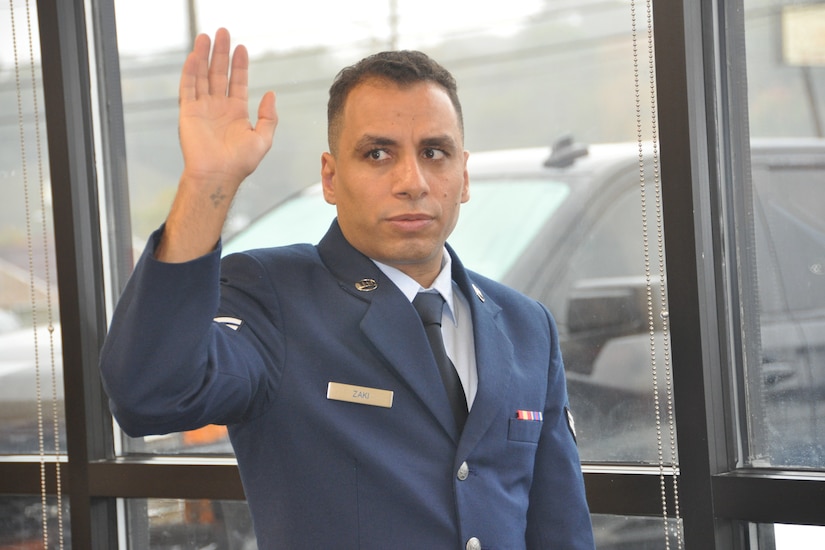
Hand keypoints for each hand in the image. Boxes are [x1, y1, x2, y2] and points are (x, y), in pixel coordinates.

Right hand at [178, 27, 277, 192]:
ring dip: (204, 56)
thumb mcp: (263, 139)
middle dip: (221, 53)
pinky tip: (195, 56)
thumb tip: (270, 94)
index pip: (237, 82)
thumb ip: (269, 117)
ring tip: (206, 36)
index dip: (239, 65)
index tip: (242, 47)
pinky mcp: (189, 112)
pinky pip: (189, 87)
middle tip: (223, 32)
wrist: (218, 175)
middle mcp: (218, 107)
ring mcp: (203, 108)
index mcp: (236, 112)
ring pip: (203, 76)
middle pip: (219, 73)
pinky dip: (191, 71)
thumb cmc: (241, 162)